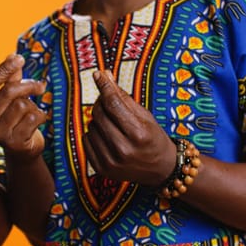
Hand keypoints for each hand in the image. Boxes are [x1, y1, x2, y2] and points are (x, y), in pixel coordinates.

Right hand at [0, 54, 46, 160]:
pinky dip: (40, 116)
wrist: (22, 150)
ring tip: (32, 113)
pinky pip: (32, 118)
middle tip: (41, 86)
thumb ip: (11, 79)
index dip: (4, 68)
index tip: (20, 58)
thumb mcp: (11, 99)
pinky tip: (36, 123)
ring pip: (22, 105)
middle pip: (8, 92)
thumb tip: (12, 55)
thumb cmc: (16, 119)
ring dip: (33, 106)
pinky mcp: (14, 143)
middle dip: (28, 86)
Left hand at [82, 71, 175, 185]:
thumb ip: (122, 96)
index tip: (98, 75)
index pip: (113, 103)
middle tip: (109, 103)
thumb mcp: (144, 115)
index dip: (104, 86)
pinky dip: (93, 134)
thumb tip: (103, 74)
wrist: (160, 170)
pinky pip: (86, 140)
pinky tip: (107, 137)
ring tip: (114, 126)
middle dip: (102, 103)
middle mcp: (123, 149)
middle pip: (99, 114)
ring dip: (99, 121)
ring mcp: (111, 161)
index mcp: (138, 134)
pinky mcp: (101, 169)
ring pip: (91, 126)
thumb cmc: (153, 138)